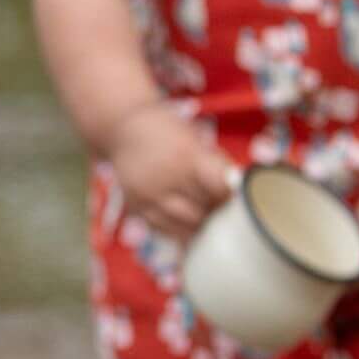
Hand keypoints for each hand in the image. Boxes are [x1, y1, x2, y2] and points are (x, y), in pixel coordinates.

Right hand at [107, 103, 236, 241]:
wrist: (121, 128)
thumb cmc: (165, 131)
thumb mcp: (194, 139)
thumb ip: (216, 166)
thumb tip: (237, 192)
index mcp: (185, 156)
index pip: (220, 188)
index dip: (230, 195)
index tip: (233, 194)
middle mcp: (164, 179)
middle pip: (203, 211)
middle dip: (215, 211)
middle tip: (220, 207)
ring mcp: (147, 196)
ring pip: (184, 226)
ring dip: (198, 223)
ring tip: (203, 214)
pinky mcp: (135, 207)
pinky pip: (163, 230)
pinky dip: (178, 229)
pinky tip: (184, 220)